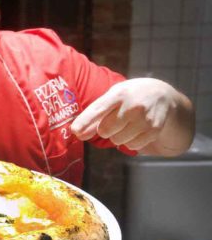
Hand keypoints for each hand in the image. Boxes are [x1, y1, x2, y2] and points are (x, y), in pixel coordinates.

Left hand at [70, 78, 191, 153]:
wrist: (163, 95)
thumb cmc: (129, 96)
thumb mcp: (113, 96)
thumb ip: (95, 114)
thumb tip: (78, 134)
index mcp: (119, 93)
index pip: (98, 109)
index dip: (85, 121)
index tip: (75, 131)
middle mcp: (132, 105)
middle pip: (105, 130)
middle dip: (105, 129)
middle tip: (114, 121)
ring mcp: (145, 118)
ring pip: (117, 140)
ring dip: (118, 136)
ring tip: (127, 123)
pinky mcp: (154, 130)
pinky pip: (131, 146)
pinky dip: (130, 142)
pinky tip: (136, 129)